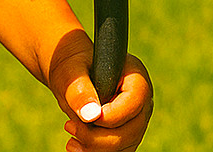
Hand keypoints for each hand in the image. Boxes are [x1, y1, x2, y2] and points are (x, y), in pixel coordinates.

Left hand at [48, 28, 153, 151]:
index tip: (83, 117)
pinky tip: (77, 146)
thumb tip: (91, 115)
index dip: (108, 117)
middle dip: (97, 138)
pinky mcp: (128, 135)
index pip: (133, 104)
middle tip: (69, 127)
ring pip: (126, 146)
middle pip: (132, 131)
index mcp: (136, 77)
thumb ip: (79, 90)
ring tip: (72, 138)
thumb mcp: (71, 73)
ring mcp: (138, 120)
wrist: (73, 78)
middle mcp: (143, 101)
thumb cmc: (73, 69)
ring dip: (95, 149)